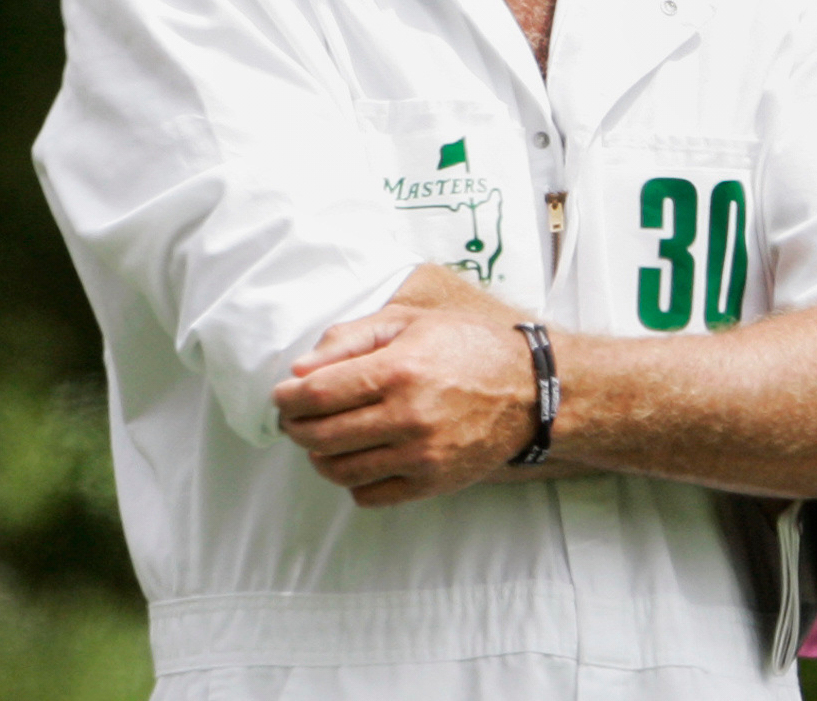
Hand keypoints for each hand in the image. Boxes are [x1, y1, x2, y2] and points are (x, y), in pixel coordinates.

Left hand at [273, 303, 536, 507]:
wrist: (531, 389)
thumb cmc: (469, 346)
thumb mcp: (412, 321)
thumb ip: (352, 339)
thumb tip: (301, 370)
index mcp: (399, 370)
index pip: (316, 395)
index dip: (287, 398)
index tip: (284, 395)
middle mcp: (407, 416)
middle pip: (319, 435)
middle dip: (295, 427)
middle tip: (297, 418)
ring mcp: (420, 455)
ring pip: (338, 470)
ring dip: (319, 456)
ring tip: (326, 439)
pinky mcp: (432, 482)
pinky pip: (368, 494)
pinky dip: (353, 480)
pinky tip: (361, 458)